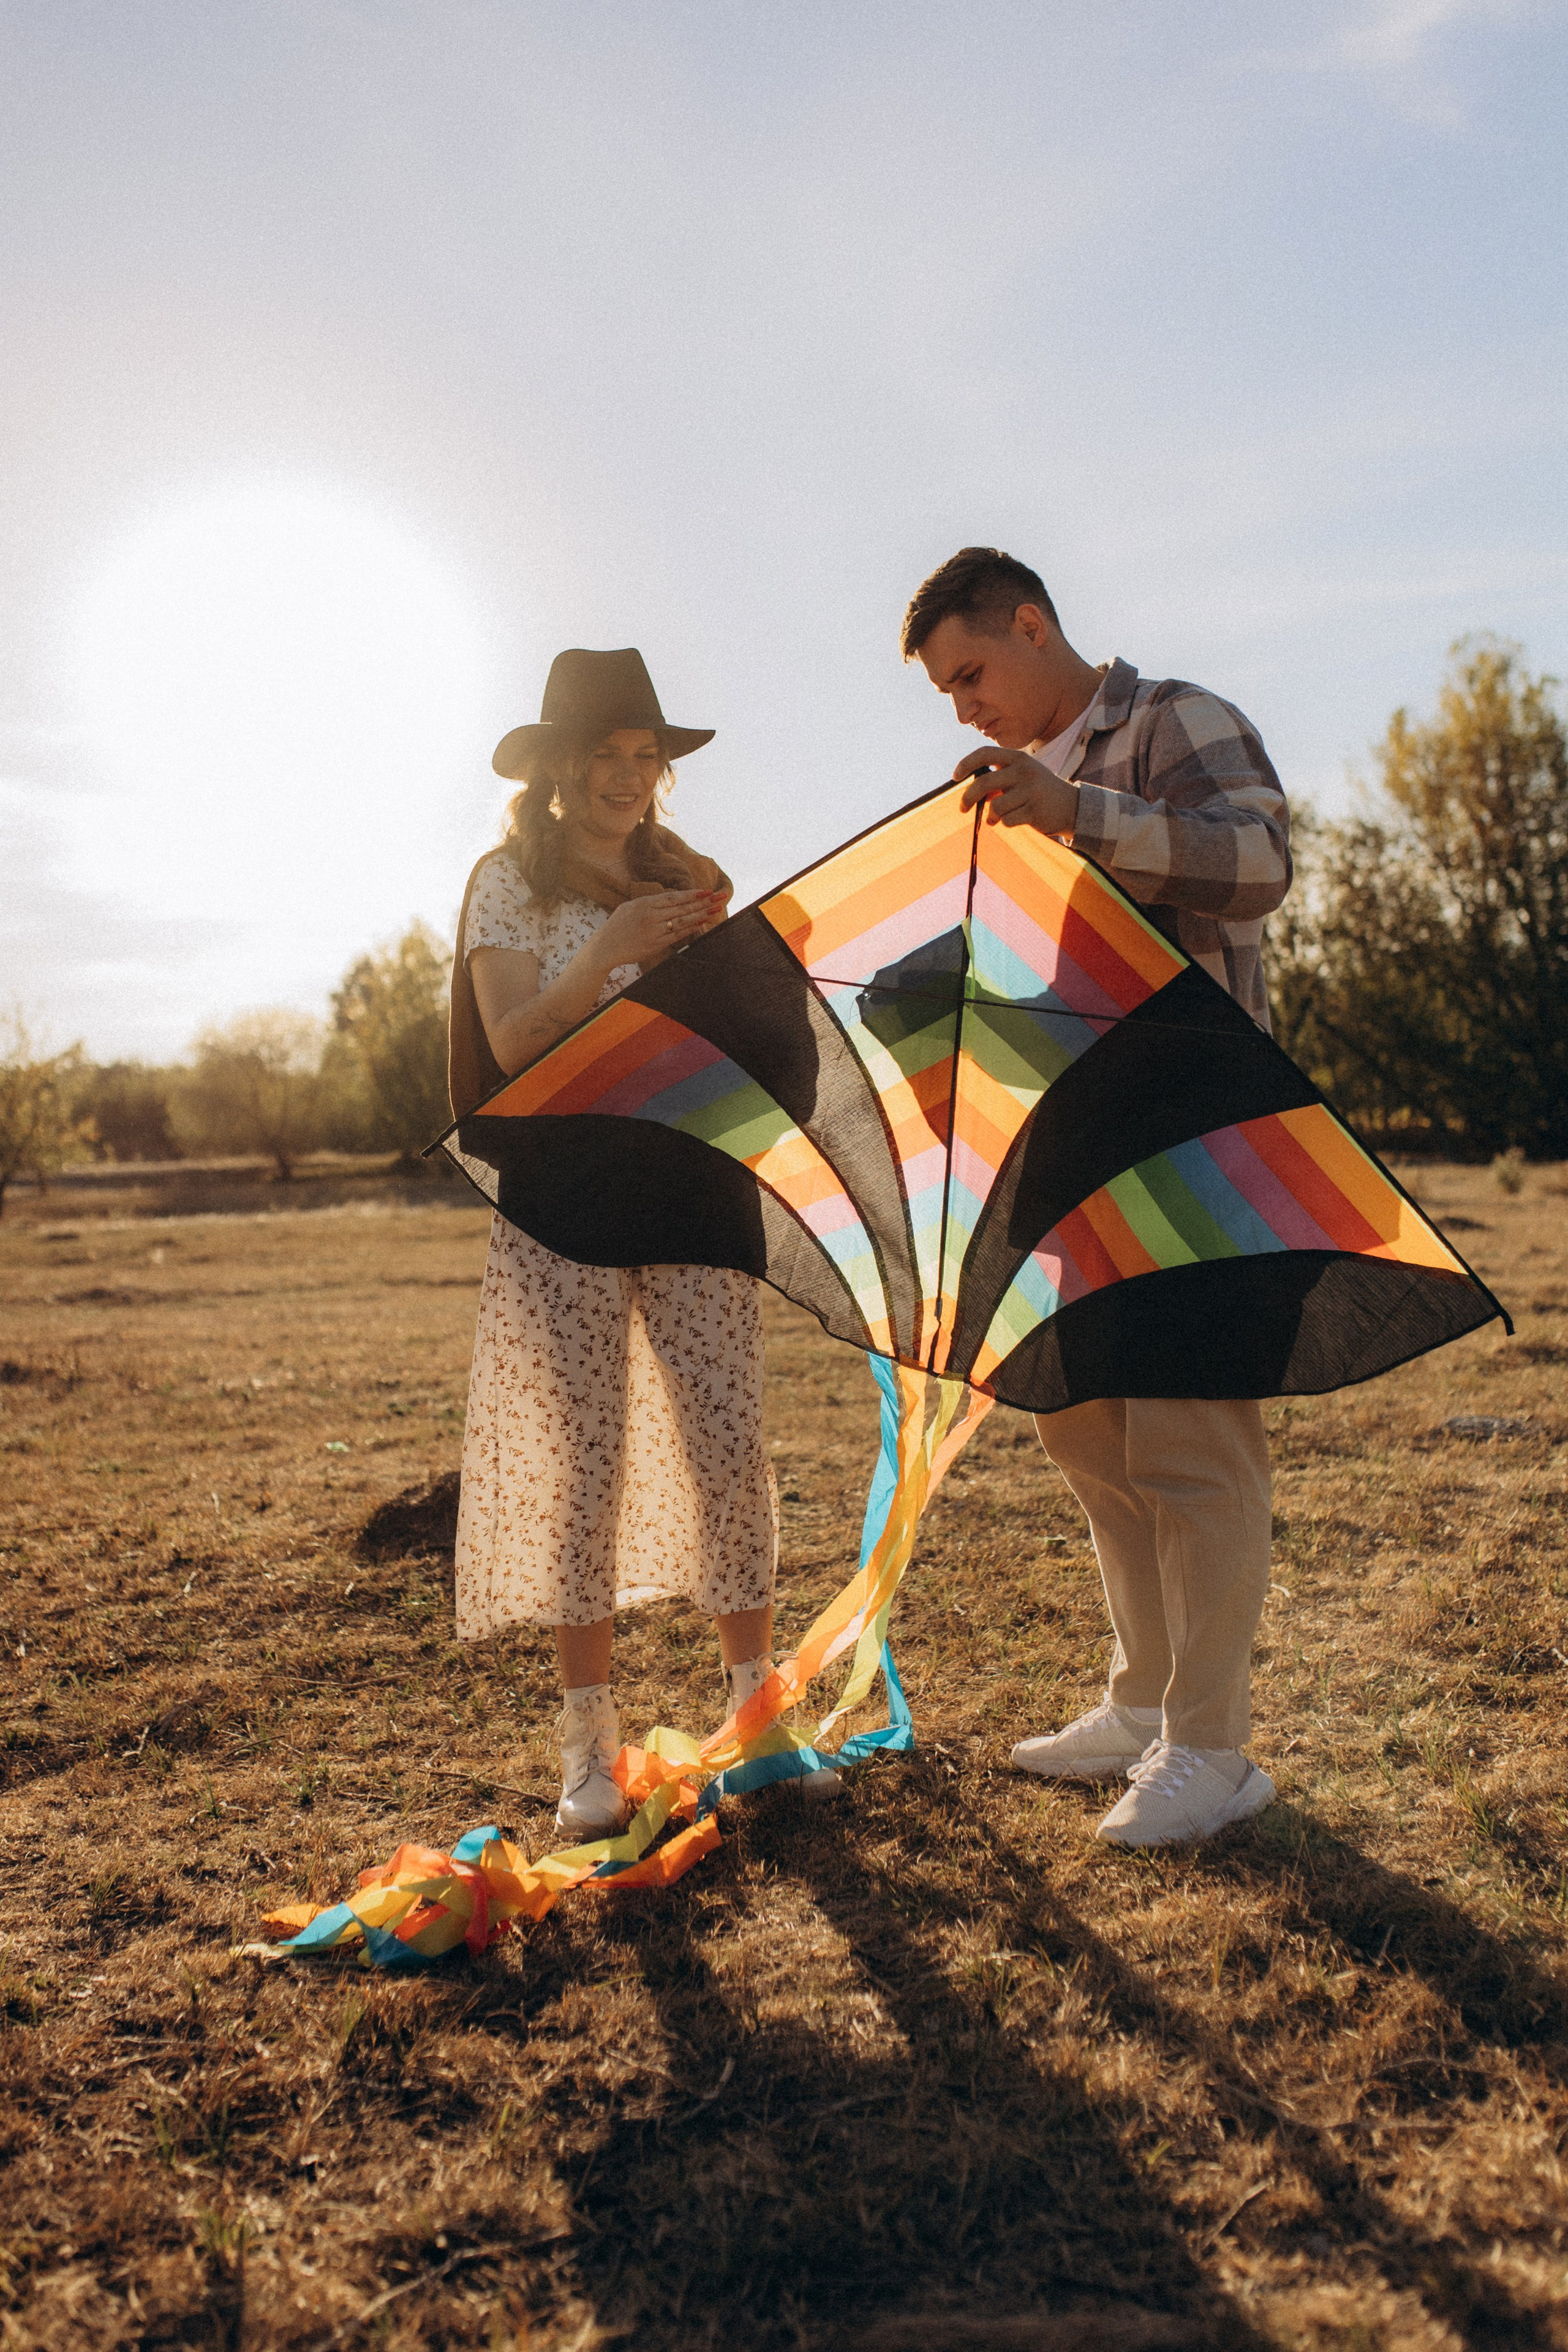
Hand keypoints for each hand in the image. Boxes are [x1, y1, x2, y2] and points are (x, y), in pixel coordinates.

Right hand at [598, 890, 725, 966]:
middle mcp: (651, 916)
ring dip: (701, 914)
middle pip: (682, 907)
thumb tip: (668, 898)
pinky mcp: (656, 944)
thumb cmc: (617, 926)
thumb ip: (649, 902)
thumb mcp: (629, 907)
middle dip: (702, 901)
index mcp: (644, 904)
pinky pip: (677, 935)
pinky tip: (702, 923)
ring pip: (682, 921)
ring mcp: (654, 931)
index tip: (706, 890)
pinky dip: (691, 929)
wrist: (605, 947)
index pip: (673, 897)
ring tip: (715, 909)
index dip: (691, 894)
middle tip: (718, 897)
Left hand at [956, 746, 1078, 835]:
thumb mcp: (1021, 778)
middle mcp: (1024, 771)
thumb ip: (998, 780)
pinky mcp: (1034, 810)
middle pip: (983, 783)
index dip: (966, 764)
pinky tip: (1018, 819)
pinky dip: (1006, 823)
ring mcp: (1030, 790)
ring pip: (994, 807)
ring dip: (992, 816)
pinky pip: (1007, 821)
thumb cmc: (1039, 791)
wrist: (1072, 806)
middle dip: (967, 798)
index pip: (985, 753)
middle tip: (962, 808)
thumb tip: (972, 793)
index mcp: (1019, 758)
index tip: (955, 777)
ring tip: (998, 817)